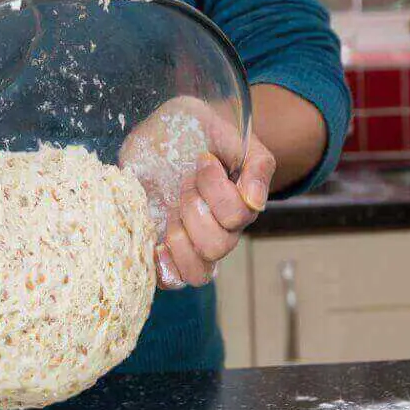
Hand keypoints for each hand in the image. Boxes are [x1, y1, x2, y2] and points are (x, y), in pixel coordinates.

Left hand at [120, 97, 275, 289]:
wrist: (163, 131)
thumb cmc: (198, 128)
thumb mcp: (228, 129)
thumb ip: (254, 163)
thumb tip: (255, 201)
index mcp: (239, 203)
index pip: (238, 216)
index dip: (217, 190)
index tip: (202, 158)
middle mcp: (220, 229)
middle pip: (217, 247)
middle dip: (194, 211)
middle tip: (183, 185)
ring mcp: (192, 242)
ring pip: (198, 273)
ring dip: (179, 242)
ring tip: (169, 214)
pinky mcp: (165, 248)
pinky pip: (171, 280)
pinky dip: (162, 268)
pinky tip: (155, 245)